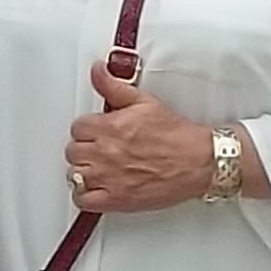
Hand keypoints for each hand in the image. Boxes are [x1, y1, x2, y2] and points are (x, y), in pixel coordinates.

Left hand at [66, 59, 219, 213]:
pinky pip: (82, 200)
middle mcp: (105, 152)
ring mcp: (108, 177)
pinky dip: (85, 195)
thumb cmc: (176, 136)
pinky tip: (96, 187)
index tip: (97, 131)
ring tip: (98, 167)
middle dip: (84, 148)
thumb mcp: (145, 102)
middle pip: (72, 150)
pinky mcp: (115, 199)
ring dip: (83, 171)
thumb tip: (98, 71)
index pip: (77, 127)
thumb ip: (114, 86)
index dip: (88, 129)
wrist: (197, 162)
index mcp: (110, 127)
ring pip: (74, 174)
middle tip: (100, 149)